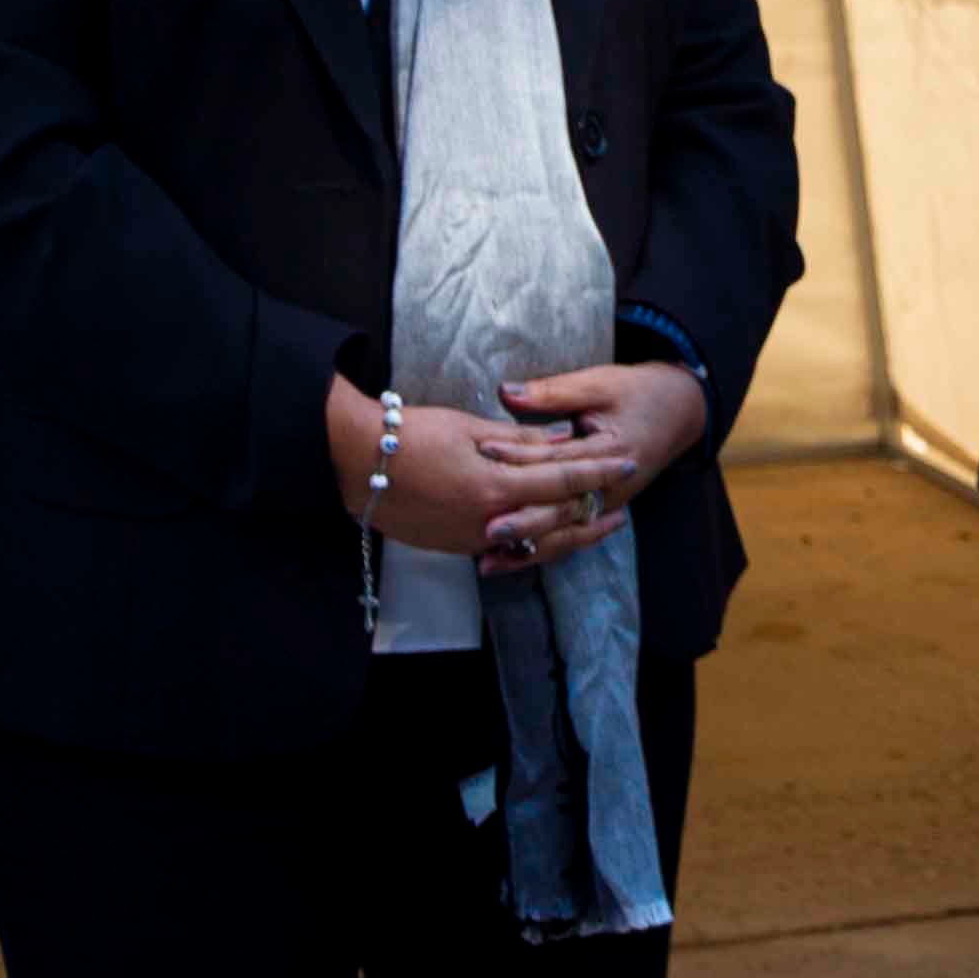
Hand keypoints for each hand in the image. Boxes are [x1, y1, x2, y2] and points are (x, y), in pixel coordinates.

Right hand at [328, 374, 629, 565]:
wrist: (351, 462)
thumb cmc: (408, 435)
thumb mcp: (469, 428)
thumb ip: (520, 441)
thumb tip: (560, 440)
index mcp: (494, 487)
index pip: (562, 480)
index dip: (598, 471)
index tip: (627, 461)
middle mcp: (487, 522)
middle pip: (556, 520)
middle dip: (592, 509)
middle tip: (622, 502)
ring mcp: (470, 540)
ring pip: (534, 543)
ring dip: (568, 533)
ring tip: (595, 523)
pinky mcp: (455, 548)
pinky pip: (505, 549)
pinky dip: (531, 542)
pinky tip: (548, 534)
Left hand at [491, 358, 710, 568]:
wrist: (680, 411)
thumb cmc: (638, 393)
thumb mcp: (598, 384)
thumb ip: (551, 393)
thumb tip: (506, 392)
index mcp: (614, 452)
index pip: (560, 459)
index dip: (522, 457)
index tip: (484, 454)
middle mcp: (613, 487)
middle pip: (563, 509)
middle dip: (525, 521)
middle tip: (487, 530)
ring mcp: (608, 503)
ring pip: (564, 533)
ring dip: (528, 549)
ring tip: (489, 562)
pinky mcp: (599, 510)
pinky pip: (568, 536)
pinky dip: (538, 549)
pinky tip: (506, 561)